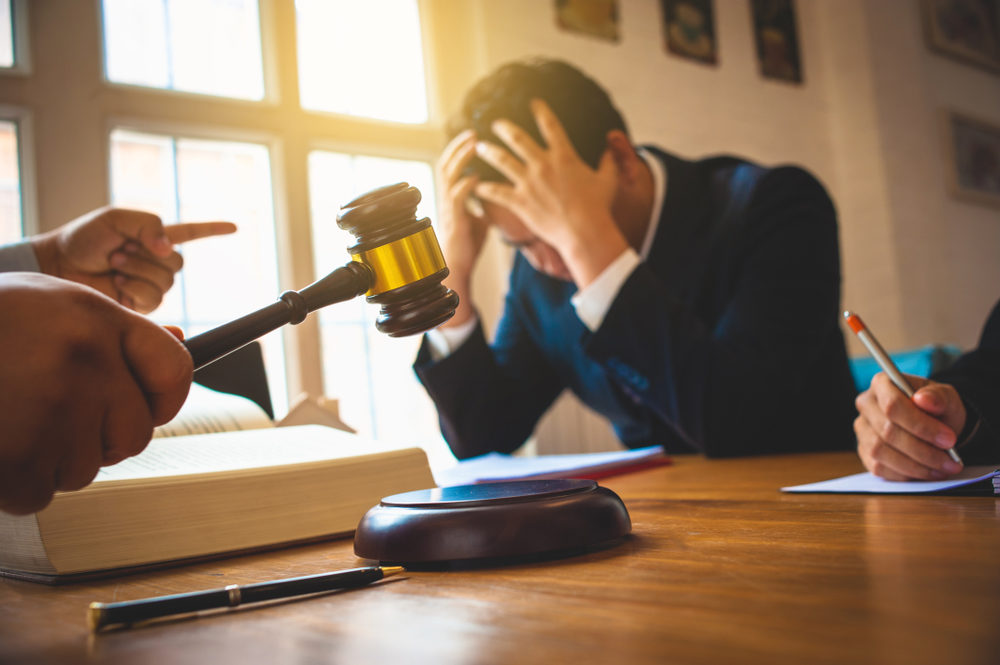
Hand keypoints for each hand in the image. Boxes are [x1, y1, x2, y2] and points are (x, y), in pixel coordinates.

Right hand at [0, 273, 192, 514]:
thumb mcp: (48, 303)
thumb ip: (112, 330)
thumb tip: (183, 346)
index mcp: (96, 318)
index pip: (175, 371)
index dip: (165, 398)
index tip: (148, 407)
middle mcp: (84, 360)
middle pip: (135, 433)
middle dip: (100, 437)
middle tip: (51, 413)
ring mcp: (51, 409)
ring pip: (87, 468)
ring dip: (51, 458)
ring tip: (10, 417)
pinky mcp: (17, 457)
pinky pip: (41, 493)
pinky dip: (15, 482)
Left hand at [31, 207, 236, 313]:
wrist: (59, 266)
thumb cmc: (83, 238)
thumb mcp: (117, 218)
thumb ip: (149, 224)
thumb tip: (167, 248)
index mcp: (153, 237)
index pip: (191, 233)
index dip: (213, 230)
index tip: (235, 227)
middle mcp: (155, 262)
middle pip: (178, 262)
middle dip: (148, 256)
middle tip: (119, 252)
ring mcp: (149, 284)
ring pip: (167, 281)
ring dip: (138, 271)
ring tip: (114, 265)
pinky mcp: (140, 304)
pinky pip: (154, 297)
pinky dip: (135, 288)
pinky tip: (117, 283)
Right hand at [435, 129, 489, 325]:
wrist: (458, 267)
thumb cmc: (467, 244)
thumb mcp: (479, 218)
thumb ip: (484, 203)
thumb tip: (497, 192)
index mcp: (451, 196)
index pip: (451, 165)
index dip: (459, 149)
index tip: (473, 136)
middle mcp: (446, 198)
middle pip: (446, 163)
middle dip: (458, 146)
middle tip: (473, 133)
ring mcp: (448, 208)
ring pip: (449, 176)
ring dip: (461, 159)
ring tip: (473, 146)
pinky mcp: (455, 220)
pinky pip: (456, 198)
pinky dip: (465, 185)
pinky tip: (475, 178)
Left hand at [472, 99, 625, 286]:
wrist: (584, 232)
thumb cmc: (599, 207)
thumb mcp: (609, 179)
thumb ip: (609, 160)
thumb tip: (613, 146)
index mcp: (563, 156)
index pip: (550, 125)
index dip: (541, 111)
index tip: (534, 102)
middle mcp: (542, 165)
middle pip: (517, 139)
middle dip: (504, 128)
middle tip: (496, 123)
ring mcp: (529, 183)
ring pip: (502, 161)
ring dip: (489, 152)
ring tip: (480, 147)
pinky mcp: (520, 202)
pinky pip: (497, 192)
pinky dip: (484, 189)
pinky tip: (476, 186)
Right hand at [854, 372, 965, 479]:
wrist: (934, 424)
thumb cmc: (937, 408)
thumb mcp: (946, 397)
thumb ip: (938, 396)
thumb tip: (923, 399)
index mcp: (882, 384)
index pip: (892, 405)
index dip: (920, 425)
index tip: (949, 439)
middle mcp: (866, 405)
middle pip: (888, 432)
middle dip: (923, 450)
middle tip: (951, 460)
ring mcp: (863, 430)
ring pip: (881, 452)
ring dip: (915, 466)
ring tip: (942, 469)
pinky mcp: (864, 452)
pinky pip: (879, 468)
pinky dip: (905, 474)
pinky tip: (925, 472)